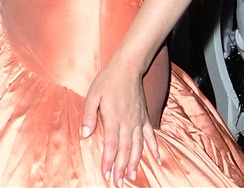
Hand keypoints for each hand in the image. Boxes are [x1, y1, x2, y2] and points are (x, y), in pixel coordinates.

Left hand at [81, 60, 160, 185]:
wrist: (127, 68)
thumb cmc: (107, 81)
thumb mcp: (92, 95)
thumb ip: (89, 115)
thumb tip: (85, 134)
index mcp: (114, 118)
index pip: (111, 144)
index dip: (108, 161)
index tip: (105, 174)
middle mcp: (128, 123)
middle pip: (125, 150)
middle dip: (120, 168)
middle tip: (117, 182)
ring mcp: (139, 121)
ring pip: (138, 147)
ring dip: (134, 163)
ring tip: (131, 177)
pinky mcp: (145, 118)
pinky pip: (151, 136)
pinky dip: (155, 149)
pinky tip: (158, 160)